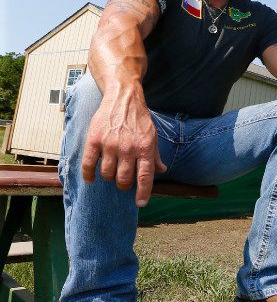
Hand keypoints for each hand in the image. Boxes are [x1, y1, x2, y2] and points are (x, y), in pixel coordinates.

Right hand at [81, 87, 165, 206]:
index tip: (141, 204)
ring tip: (111, 171)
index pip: (145, 177)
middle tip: (123, 181)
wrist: (123, 97)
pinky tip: (91, 178)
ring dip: (109, 177)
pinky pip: (89, 164)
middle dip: (123, 185)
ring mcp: (110, 144)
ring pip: (107, 174)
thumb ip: (155, 155)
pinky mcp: (95, 139)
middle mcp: (128, 148)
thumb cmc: (139, 118)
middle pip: (124, 179)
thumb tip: (161, 171)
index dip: (143, 193)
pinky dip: (89, 175)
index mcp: (145, 148)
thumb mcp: (152, 135)